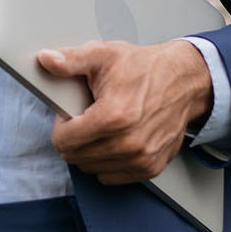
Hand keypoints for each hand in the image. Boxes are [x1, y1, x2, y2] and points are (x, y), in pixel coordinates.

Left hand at [38, 40, 211, 184]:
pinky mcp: (150, 167)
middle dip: (73, 138)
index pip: (64, 141)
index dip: (61, 125)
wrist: (184, 81)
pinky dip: (106, 162)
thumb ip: (71, 60)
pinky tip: (113, 140)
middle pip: (75, 156)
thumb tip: (46, 60)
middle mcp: (129, 142)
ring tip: (101, 127)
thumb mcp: (103, 55)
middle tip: (86, 118)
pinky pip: (111, 176)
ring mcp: (141, 158)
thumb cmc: (145, 68)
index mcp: (114, 116)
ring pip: (91, 168)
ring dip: (89, 151)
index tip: (70, 114)